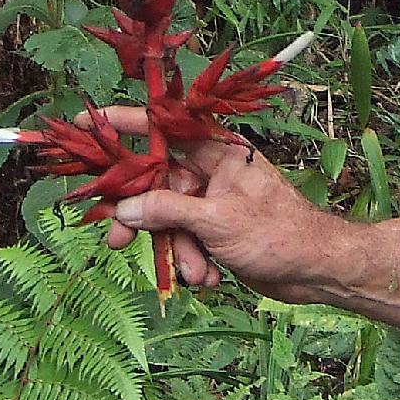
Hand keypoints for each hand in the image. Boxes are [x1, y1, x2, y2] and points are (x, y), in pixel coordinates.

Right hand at [87, 106, 359, 298]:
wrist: (315, 269)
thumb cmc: (278, 233)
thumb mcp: (216, 220)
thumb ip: (167, 211)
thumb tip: (125, 208)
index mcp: (217, 152)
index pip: (162, 128)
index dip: (122, 124)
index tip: (83, 124)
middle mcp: (211, 172)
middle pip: (155, 184)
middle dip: (140, 217)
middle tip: (114, 239)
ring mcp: (212, 202)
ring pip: (168, 220)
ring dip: (177, 250)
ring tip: (198, 271)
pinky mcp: (215, 231)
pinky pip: (185, 241)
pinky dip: (192, 261)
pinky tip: (211, 276)